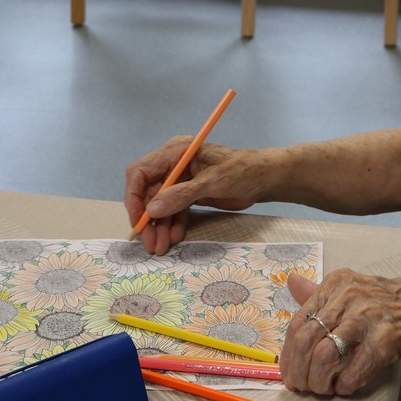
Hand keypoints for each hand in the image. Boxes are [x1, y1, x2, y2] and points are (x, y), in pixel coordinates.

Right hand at [124, 138, 260, 254]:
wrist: (266, 178)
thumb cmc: (243, 170)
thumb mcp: (214, 182)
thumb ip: (183, 195)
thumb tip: (152, 209)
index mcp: (175, 152)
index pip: (141, 172)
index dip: (134, 197)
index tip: (138, 220)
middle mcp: (173, 165)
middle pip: (148, 192)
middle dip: (148, 219)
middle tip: (149, 243)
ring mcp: (181, 180)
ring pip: (161, 205)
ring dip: (160, 227)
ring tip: (161, 247)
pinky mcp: (190, 194)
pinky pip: (174, 211)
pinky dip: (173, 224)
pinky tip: (175, 238)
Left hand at [280, 269, 400, 395]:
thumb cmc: (395, 304)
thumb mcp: (357, 290)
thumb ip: (323, 293)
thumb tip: (291, 282)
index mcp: (338, 283)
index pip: (298, 322)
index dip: (288, 353)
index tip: (289, 371)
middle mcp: (350, 295)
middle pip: (306, 341)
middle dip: (299, 371)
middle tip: (302, 387)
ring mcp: (369, 316)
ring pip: (324, 356)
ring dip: (319, 381)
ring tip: (324, 389)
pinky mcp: (387, 339)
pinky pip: (354, 370)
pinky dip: (345, 384)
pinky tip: (346, 388)